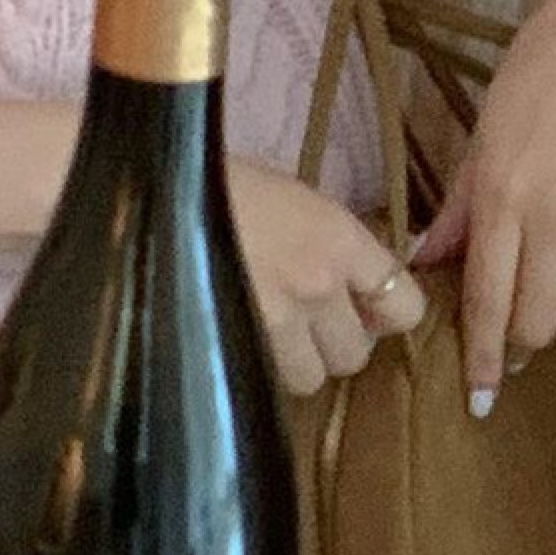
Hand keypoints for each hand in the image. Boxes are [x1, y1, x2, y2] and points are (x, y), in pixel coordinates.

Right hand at [227, 160, 426, 396]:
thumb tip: (341, 273)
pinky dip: (253, 369)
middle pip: (355, 354)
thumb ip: (320, 236)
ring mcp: (274, 321)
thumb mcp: (283, 191)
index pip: (404, 306)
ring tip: (264, 340)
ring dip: (292, 364)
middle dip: (332, 345)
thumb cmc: (210, 174)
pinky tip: (233, 343)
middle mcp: (318, 286)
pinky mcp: (233, 343)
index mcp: (339, 238)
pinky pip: (262, 380)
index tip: (360, 308)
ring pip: (310, 379)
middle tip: (305, 327)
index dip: (385, 315)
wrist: (151, 186)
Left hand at [412, 0, 555, 414]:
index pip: (488, 297)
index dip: (485, 353)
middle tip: (504, 366)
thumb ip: (460, 208)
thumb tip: (429, 259)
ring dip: (546, 314)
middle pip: (536, 313)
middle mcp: (548, 214)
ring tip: (526, 324)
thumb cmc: (537, 76)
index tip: (481, 395)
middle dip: (519, 348)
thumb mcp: (483, 139)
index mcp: (502, 198)